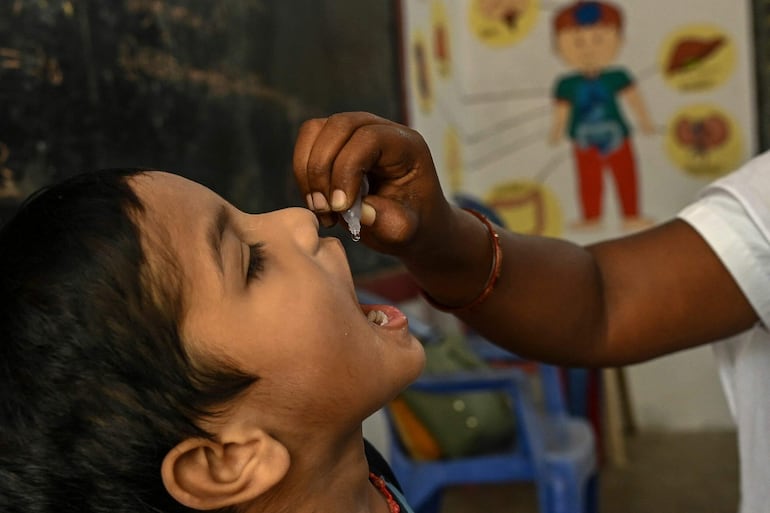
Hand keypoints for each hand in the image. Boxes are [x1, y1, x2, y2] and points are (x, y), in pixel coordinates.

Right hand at [293, 112, 453, 256]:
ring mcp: (355, 131)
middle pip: (338, 126)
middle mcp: (380, 129)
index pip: (369, 138)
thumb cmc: (408, 224)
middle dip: (322, 169)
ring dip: (308, 171)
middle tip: (325, 209)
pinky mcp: (335, 142)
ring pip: (314, 130)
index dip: (347, 169)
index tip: (340, 207)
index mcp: (406, 146)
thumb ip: (386, 221)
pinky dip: (303, 174)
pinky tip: (317, 203)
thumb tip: (357, 210)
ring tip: (320, 208)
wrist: (404, 224)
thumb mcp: (404, 230)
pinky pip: (306, 144)